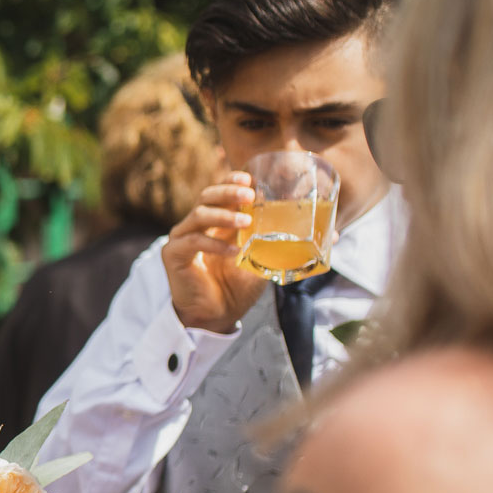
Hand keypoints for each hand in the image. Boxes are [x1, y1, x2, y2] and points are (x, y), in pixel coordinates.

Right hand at [161, 170, 267, 333]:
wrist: (217, 315)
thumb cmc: (236, 286)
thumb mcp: (261, 258)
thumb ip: (274, 242)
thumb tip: (318, 234)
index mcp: (214, 223)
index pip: (218, 192)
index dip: (230, 181)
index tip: (249, 177)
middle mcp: (195, 226)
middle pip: (206, 196)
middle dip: (228, 191)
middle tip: (249, 195)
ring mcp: (182, 239)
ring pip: (198, 214)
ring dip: (223, 214)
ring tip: (245, 221)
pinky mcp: (173, 255)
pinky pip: (193, 241)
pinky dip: (215, 243)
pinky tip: (234, 251)